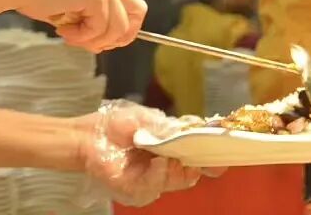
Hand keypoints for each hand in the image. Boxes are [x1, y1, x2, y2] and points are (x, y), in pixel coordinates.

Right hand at [0, 0, 146, 52]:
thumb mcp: (69, 5)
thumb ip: (89, 18)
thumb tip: (102, 41)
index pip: (131, 5)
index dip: (122, 28)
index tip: (101, 40)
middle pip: (137, 13)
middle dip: (118, 36)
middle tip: (92, 44)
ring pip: (118, 27)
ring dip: (93, 39)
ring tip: (69, 36)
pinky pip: (100, 28)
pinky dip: (82, 36)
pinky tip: (63, 31)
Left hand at [76, 100, 223, 207]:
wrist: (86, 136)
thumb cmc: (115, 124)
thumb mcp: (147, 119)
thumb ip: (172, 127)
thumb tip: (199, 126)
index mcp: (170, 149)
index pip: (197, 158)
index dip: (212, 158)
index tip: (225, 153)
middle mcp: (164, 167)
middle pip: (191, 174)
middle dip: (198, 164)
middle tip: (200, 155)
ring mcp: (151, 181)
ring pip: (176, 182)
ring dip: (176, 169)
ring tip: (170, 156)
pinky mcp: (136, 190)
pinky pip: (154, 187)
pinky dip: (158, 176)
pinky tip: (156, 164)